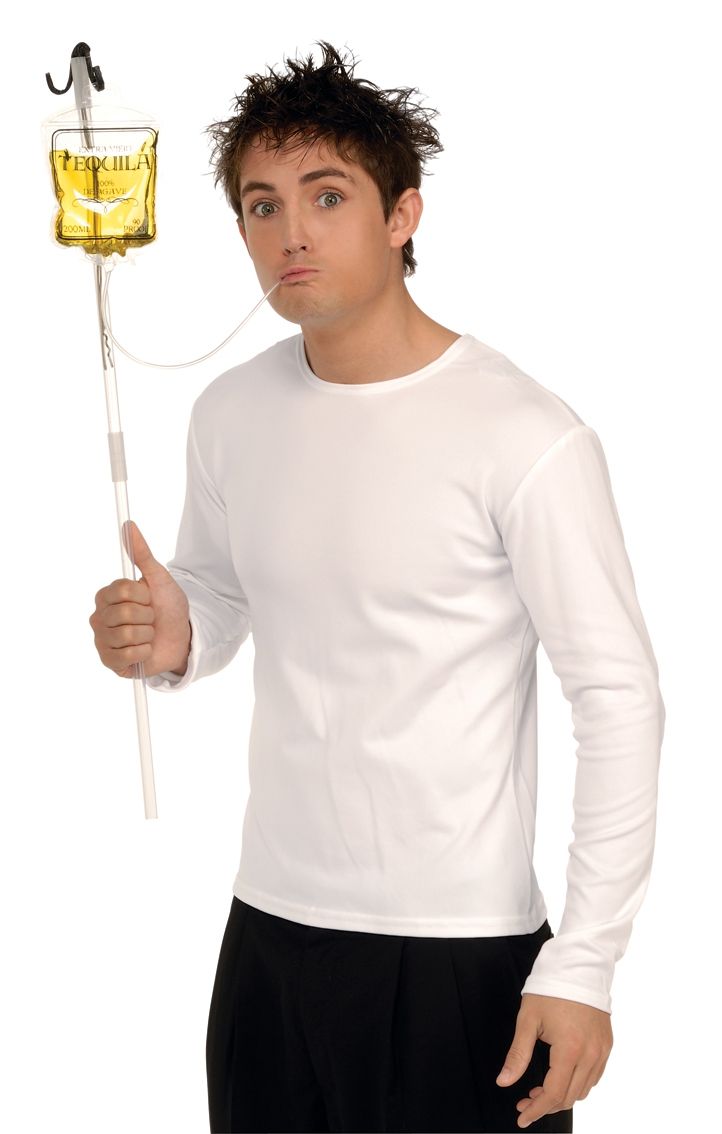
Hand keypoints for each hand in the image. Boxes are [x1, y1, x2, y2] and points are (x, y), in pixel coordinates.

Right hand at [89, 521, 190, 678]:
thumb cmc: (167, 606)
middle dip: (148, 616)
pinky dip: (144, 652)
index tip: (148, 598)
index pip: (123, 590)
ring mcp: (102, 640)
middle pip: (126, 613)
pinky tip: (144, 650)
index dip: (143, 595)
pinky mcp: (110, 661)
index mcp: (106, 596)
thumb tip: (129, 525)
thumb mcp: (158, 577)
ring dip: (147, 635)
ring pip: (127, 635)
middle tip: (150, 618)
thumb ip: (142, 553)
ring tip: (148, 634)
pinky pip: (127, 655)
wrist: (181, 636)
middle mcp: (99, 617)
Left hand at [496, 992, 612, 1127]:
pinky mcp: (607, 1044)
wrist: (578, 966)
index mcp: (570, 1049)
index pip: (553, 1094)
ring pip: (584, 1090)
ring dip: (562, 1096)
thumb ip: (517, 1054)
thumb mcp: (528, 1020)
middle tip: (525, 1100)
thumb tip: (504, 1082)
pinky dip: (578, 1084)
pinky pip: (594, 1076)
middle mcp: (591, 1054)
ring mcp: (602, 1050)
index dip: (536, 1109)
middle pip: (570, 1097)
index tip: (522, 1116)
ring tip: (539, 1090)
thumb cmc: (551, 989)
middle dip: (546, 1105)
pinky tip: (561, 1077)